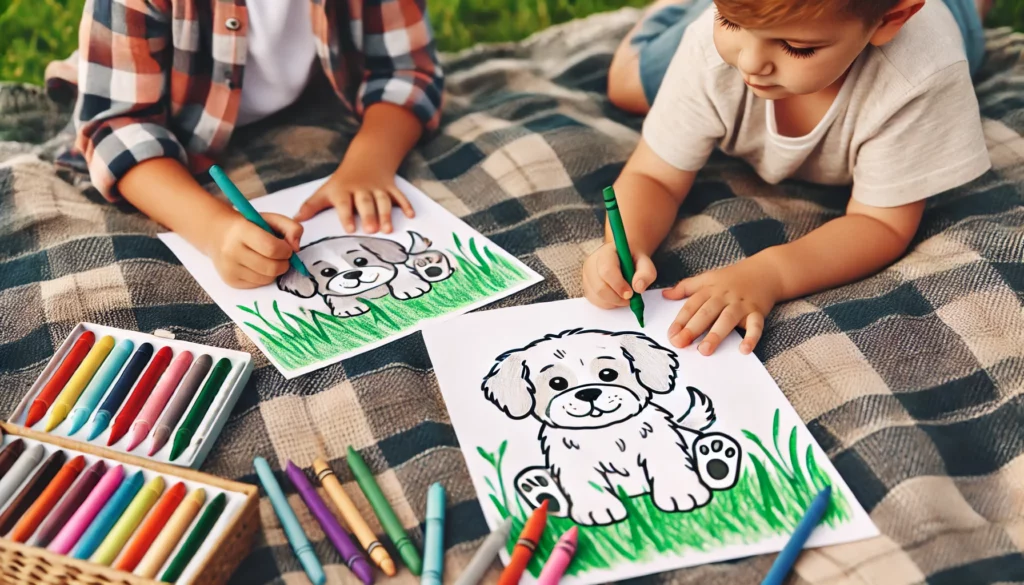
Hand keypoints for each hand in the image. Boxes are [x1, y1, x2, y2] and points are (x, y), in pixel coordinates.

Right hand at [209, 212, 302, 288]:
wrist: (219, 234)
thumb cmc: (250, 226)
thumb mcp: (271, 219)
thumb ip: (291, 227)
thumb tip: (296, 247)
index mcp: (241, 231)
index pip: (271, 248)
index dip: (286, 250)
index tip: (287, 248)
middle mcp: (231, 251)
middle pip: (271, 267)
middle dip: (284, 263)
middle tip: (282, 257)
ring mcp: (229, 268)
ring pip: (267, 279)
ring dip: (275, 271)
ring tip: (269, 259)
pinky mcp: (230, 280)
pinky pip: (258, 284)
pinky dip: (264, 277)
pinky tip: (259, 266)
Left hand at [293, 162, 413, 233]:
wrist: (367, 159)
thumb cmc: (343, 181)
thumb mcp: (326, 190)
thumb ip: (312, 206)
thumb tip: (296, 219)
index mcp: (344, 190)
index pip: (344, 203)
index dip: (346, 215)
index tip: (349, 229)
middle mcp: (362, 189)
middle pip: (366, 202)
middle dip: (369, 215)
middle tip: (372, 230)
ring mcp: (378, 188)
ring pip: (383, 201)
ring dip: (387, 214)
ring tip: (388, 230)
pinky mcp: (391, 188)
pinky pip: (399, 196)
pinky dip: (405, 204)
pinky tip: (411, 215)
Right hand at [582, 242, 656, 308]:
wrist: (623, 257)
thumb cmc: (633, 260)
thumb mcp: (645, 262)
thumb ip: (646, 273)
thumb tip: (638, 288)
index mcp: (606, 253)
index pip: (607, 271)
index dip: (619, 285)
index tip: (630, 294)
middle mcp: (591, 264)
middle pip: (600, 288)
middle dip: (617, 298)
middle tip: (630, 298)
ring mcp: (586, 276)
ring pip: (597, 297)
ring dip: (614, 302)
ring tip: (624, 295)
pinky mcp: (586, 287)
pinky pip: (595, 301)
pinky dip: (608, 304)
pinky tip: (616, 296)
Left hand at [662, 258, 780, 354]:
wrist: (765, 271)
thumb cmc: (732, 278)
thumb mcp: (707, 278)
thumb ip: (685, 287)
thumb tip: (665, 294)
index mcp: (709, 290)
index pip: (691, 305)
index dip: (680, 320)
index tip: (670, 335)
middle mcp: (724, 297)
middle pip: (706, 313)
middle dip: (692, 329)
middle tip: (679, 343)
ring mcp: (741, 304)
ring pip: (727, 319)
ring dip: (716, 334)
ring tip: (704, 350)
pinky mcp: (758, 311)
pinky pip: (756, 325)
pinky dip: (752, 337)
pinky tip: (744, 350)